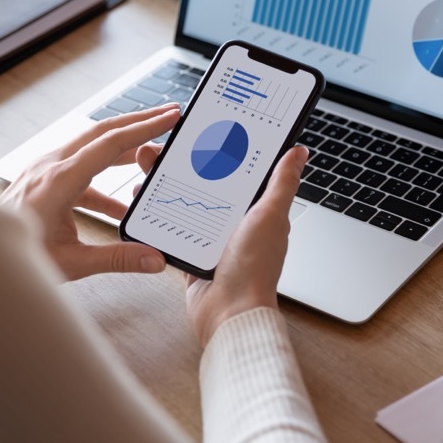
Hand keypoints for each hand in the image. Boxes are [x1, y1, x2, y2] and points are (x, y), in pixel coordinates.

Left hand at [0, 104, 179, 280]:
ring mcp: (44, 169)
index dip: (144, 128)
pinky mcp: (42, 179)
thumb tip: (154, 259)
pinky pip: (80, 169)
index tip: (170, 118)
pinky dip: (104, 179)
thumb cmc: (18, 256)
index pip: (111, 143)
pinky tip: (121, 206)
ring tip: (151, 154)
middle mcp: (51, 166)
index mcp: (59, 180)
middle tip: (169, 116)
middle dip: (139, 122)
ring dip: (123, 147)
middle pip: (102, 132)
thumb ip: (117, 259)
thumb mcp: (72, 262)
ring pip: (91, 146)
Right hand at [134, 142, 307, 346]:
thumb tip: (299, 151)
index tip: (205, 129)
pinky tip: (144, 197)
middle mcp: (237, 222)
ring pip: (187, 200)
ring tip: (148, 163)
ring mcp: (213, 238)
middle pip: (208, 182)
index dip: (224, 149)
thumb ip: (282, 183)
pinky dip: (158, 212)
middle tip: (165, 145)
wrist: (228, 313)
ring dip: (167, 181)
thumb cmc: (253, 270)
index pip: (241, 170)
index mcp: (259, 210)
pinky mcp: (192, 252)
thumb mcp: (270, 216)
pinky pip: (172, 227)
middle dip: (186, 161)